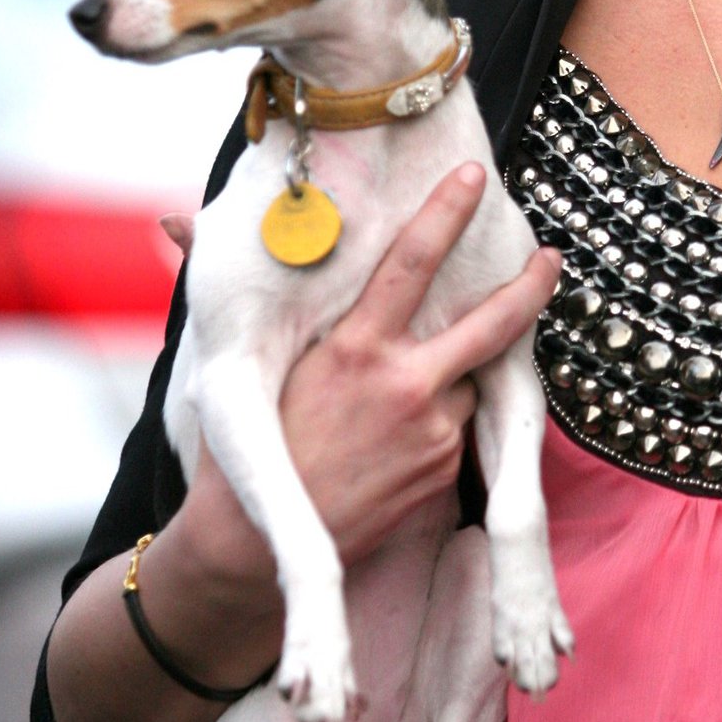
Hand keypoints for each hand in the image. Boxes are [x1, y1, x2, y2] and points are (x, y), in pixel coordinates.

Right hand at [182, 163, 562, 585]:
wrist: (261, 544)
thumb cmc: (244, 445)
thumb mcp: (239, 363)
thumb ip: (233, 291)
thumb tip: (170, 222)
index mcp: (354, 348)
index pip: (413, 262)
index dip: (448, 213)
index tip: (474, 177)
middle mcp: (404, 384)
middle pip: (494, 322)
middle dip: (530, 286)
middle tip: (551, 258)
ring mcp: (431, 430)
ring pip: (466, 380)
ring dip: (450, 377)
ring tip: (399, 398)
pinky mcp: (443, 470)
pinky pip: (455, 427)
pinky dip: (438, 420)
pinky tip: (394, 438)